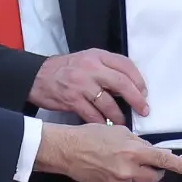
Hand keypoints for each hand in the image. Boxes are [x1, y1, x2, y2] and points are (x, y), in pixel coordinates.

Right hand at [31, 48, 148, 124]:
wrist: (37, 77)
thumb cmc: (64, 69)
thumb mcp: (86, 59)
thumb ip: (106, 68)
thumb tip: (129, 85)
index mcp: (97, 56)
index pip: (125, 65)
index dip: (138, 80)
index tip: (144, 92)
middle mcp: (90, 68)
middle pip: (121, 83)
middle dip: (136, 99)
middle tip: (143, 110)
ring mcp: (81, 84)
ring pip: (108, 103)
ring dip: (118, 115)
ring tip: (122, 122)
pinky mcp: (72, 100)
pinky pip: (93, 115)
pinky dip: (101, 122)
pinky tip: (105, 126)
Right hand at [34, 122, 181, 181]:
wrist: (67, 150)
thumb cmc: (90, 136)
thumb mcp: (119, 132)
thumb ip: (138, 143)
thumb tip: (148, 151)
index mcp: (133, 152)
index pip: (163, 159)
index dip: (180, 165)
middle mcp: (129, 170)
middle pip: (154, 176)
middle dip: (153, 169)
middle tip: (143, 160)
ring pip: (138, 181)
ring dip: (135, 173)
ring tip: (117, 161)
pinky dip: (121, 178)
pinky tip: (107, 168)